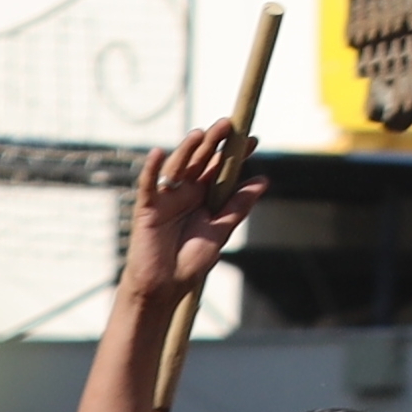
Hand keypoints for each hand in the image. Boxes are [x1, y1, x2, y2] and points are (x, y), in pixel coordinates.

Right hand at [121, 120, 261, 304]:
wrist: (165, 287)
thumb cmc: (190, 261)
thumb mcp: (220, 231)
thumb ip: (238, 206)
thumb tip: (263, 181)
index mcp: (204, 196)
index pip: (220, 169)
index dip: (234, 154)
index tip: (253, 139)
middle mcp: (185, 192)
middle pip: (200, 161)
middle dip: (213, 142)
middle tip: (228, 123)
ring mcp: (166, 198)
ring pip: (177, 167)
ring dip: (187, 150)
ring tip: (200, 133)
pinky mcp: (147, 208)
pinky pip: (148, 185)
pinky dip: (150, 169)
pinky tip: (156, 153)